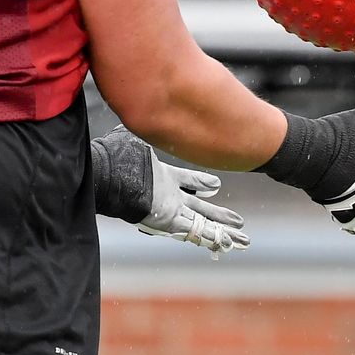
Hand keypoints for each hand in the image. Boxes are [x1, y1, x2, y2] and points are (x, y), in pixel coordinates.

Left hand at [91, 127, 248, 258]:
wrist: (111, 178)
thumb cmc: (120, 159)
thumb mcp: (137, 140)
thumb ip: (144, 130)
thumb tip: (142, 112)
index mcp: (164, 178)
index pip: (189, 182)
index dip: (202, 184)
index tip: (215, 187)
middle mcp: (170, 198)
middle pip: (202, 209)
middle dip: (221, 215)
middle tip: (238, 222)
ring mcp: (172, 212)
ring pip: (205, 223)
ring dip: (224, 230)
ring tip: (242, 239)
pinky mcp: (172, 222)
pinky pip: (198, 232)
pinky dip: (214, 238)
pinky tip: (229, 243)